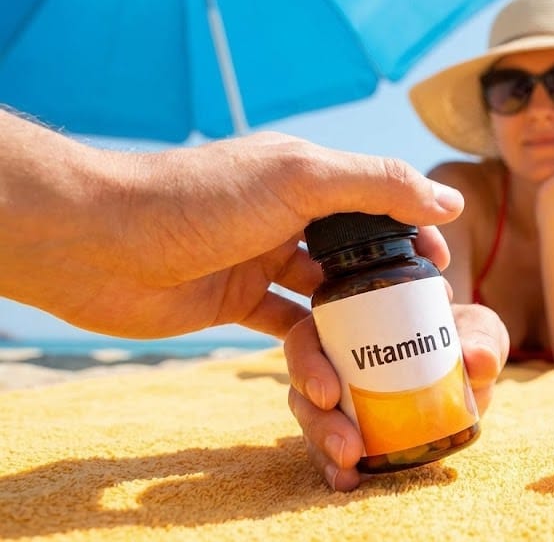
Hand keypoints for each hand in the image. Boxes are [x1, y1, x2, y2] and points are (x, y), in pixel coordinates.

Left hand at [0, 121, 464, 338]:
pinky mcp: (236, 302)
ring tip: (364, 380)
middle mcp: (289, 216)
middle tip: (417, 333)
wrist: (97, 243)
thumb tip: (448, 201)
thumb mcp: (300, 179)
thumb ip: (378, 186)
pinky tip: (322, 385)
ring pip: (324, 303)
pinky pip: (287, 330)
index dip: (415, 235)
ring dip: (347, 341)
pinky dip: (307, 357)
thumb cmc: (199, 199)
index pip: (380, 202)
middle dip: (388, 297)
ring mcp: (263, 260)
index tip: (442, 272)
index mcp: (308, 176)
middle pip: (356, 257)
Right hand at [285, 302, 508, 489]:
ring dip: (323, 448)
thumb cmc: (466, 337)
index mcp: (349, 324)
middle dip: (317, 422)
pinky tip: (346, 481)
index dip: (305, 364)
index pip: (307, 338)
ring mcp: (342, 401)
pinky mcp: (353, 432)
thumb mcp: (478, 330)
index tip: (327, 394)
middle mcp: (334, 362)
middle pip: (304, 389)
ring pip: (313, 423)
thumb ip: (482, 341)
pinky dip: (334, 467)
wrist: (472, 373)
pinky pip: (331, 450)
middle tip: (346, 446)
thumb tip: (478, 361)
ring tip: (347, 468)